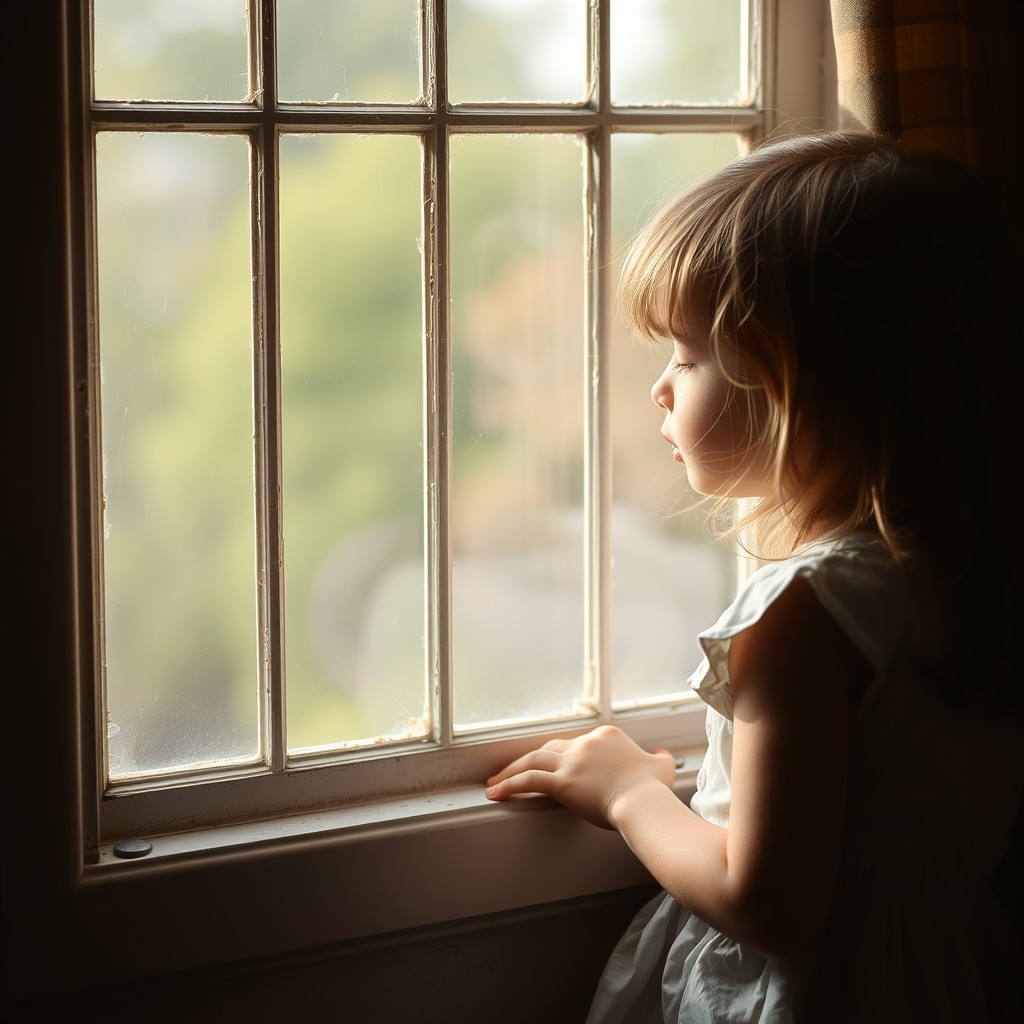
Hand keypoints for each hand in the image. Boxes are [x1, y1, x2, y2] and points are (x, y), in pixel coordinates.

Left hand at [484, 725, 676, 829]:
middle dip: (532, 759)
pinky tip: (495, 792)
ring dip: (511, 770)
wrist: (644, 802)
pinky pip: (528, 781)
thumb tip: (660, 755)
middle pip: (551, 748)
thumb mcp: (661, 766)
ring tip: (495, 781)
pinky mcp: (562, 781)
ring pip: (533, 760)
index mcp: (605, 737)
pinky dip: (509, 785)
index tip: (556, 766)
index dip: (564, 756)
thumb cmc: (653, 789)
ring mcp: (572, 761)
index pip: (577, 744)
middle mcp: (585, 744)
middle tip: (516, 769)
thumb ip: (659, 759)